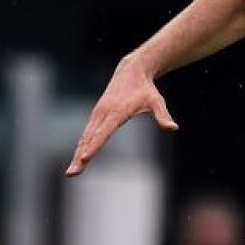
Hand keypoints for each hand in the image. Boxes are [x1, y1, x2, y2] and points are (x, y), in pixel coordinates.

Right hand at [65, 55, 177, 176]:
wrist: (131, 71)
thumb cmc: (146, 89)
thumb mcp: (157, 101)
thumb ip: (163, 115)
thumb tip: (173, 128)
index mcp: (117, 111)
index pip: (104, 132)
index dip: (94, 146)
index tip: (84, 158)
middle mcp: (103, 113)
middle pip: (90, 138)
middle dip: (80, 156)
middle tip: (72, 173)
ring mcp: (97, 113)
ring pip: (85, 137)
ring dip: (77, 154)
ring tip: (72, 172)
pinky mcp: (96, 114)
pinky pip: (87, 133)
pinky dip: (81, 145)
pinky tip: (78, 158)